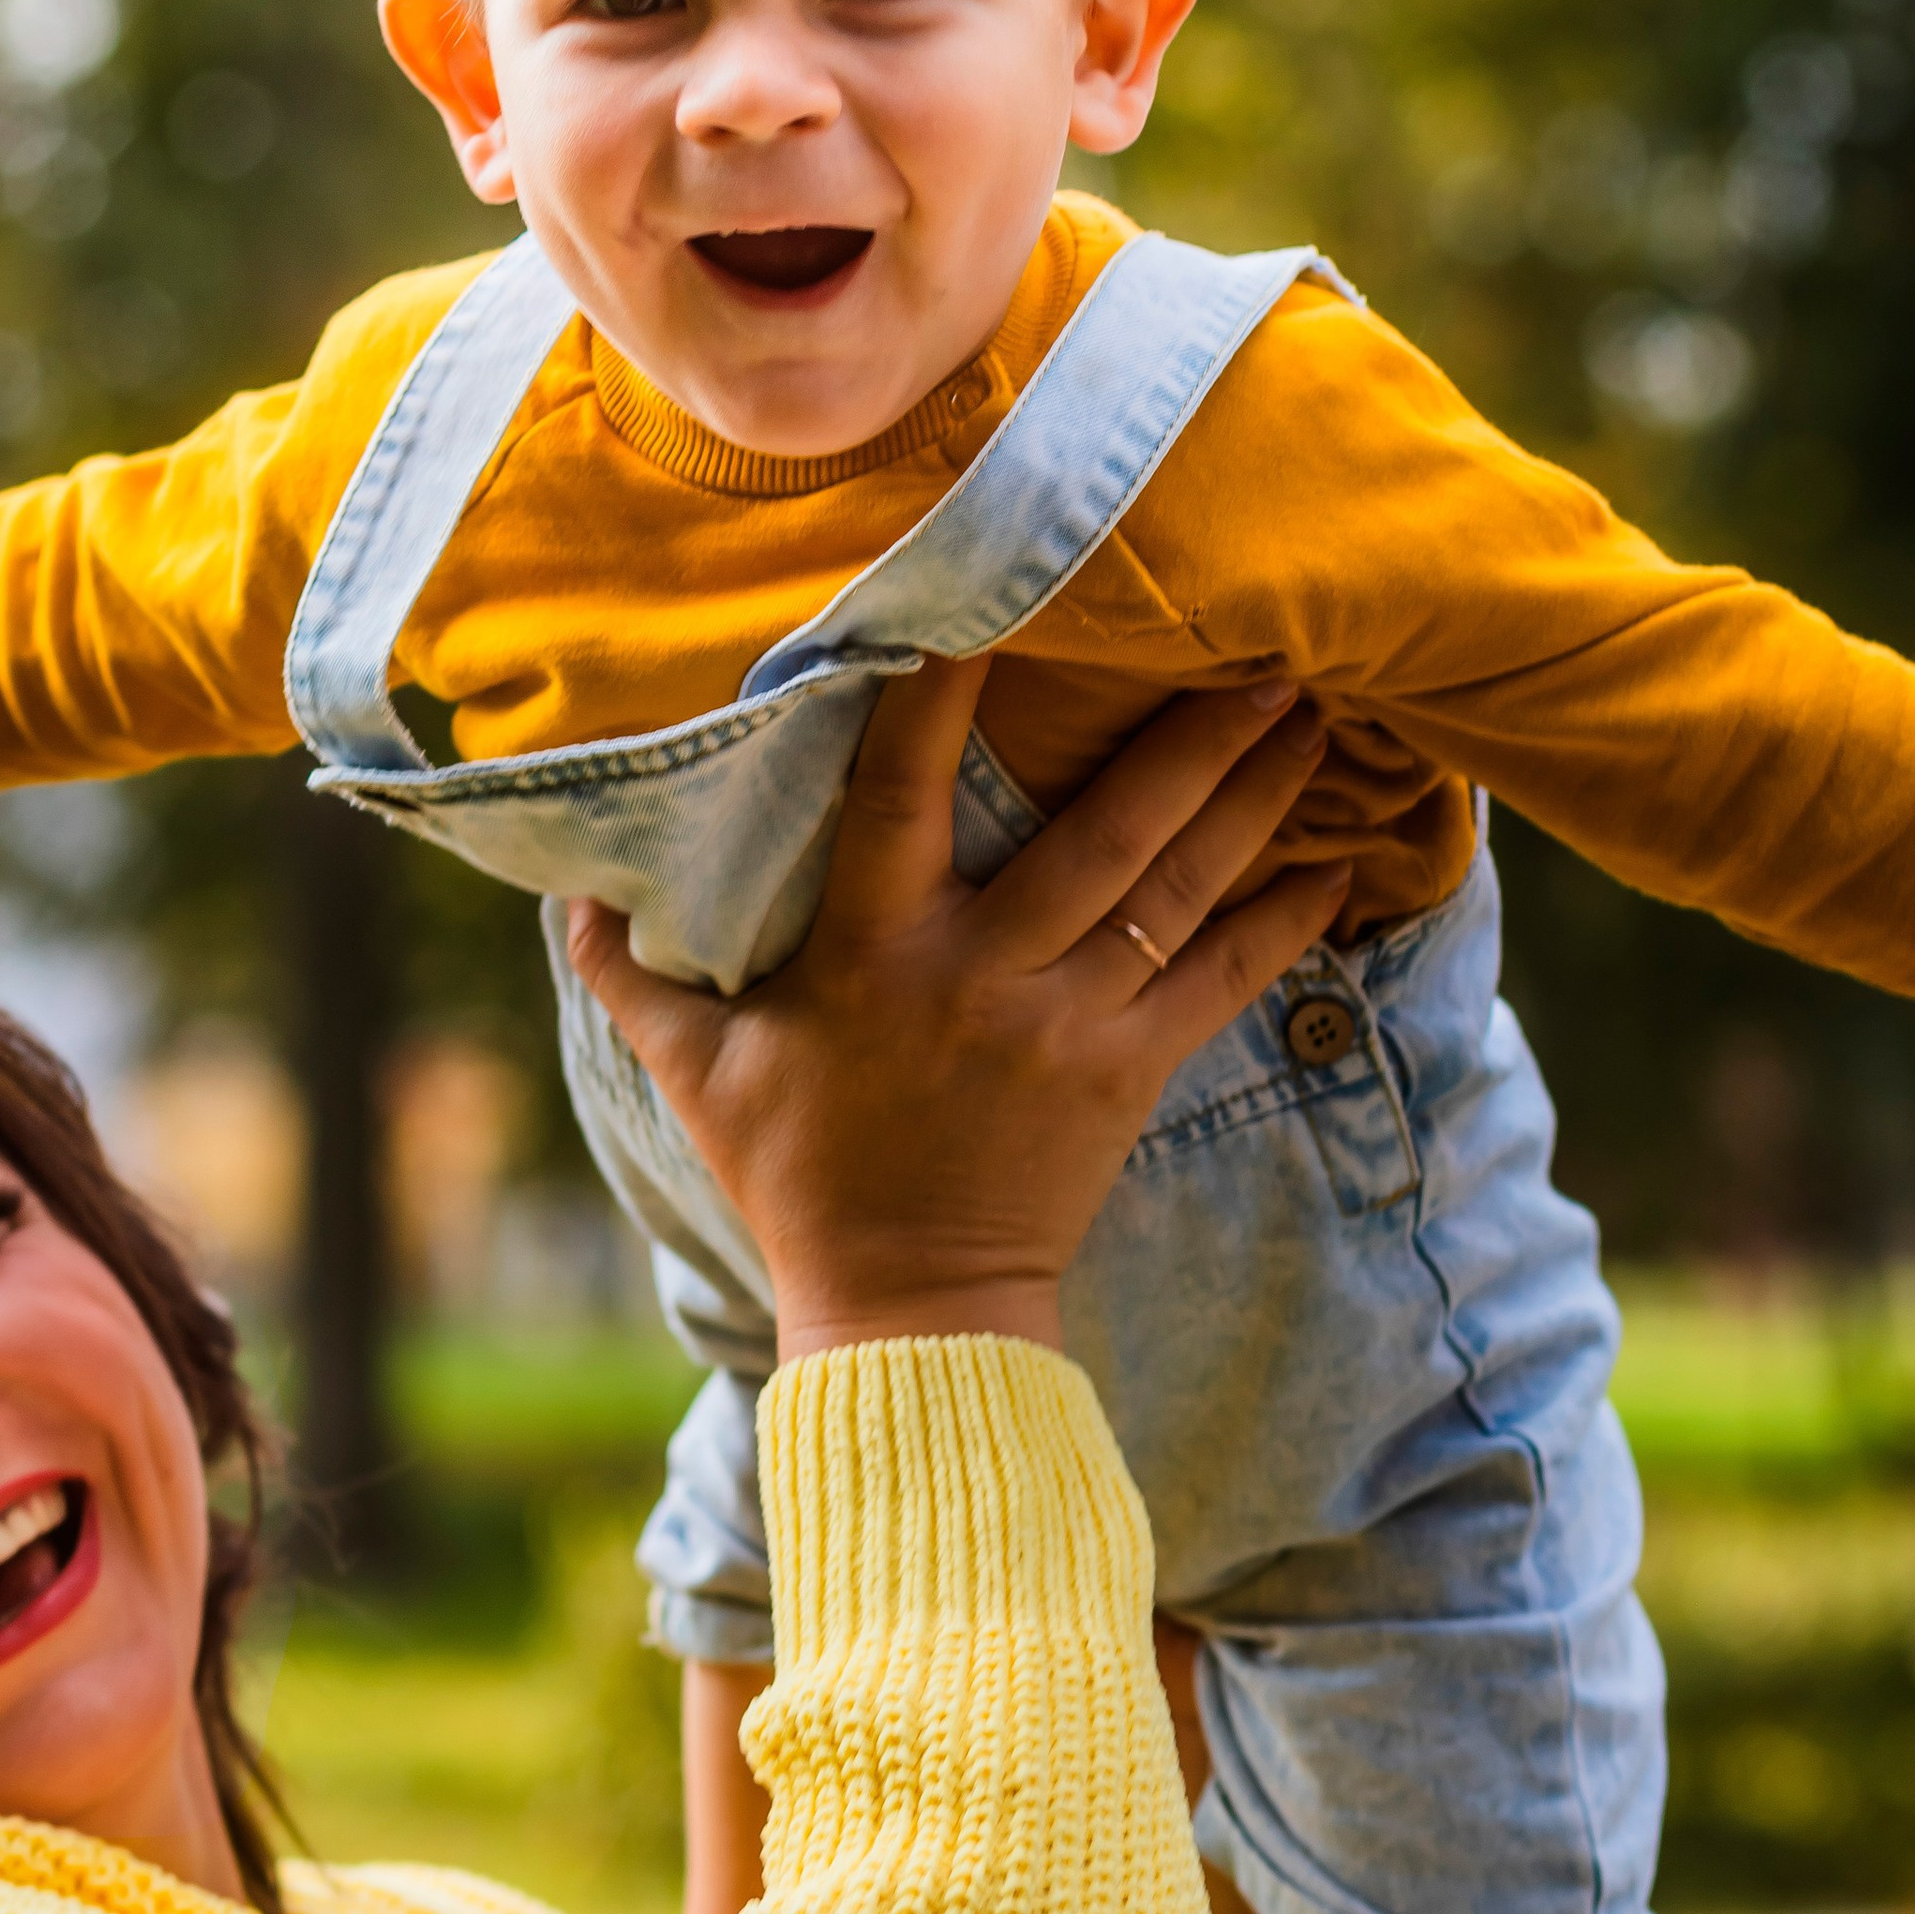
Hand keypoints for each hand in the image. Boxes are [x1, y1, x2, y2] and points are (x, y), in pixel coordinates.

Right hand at [566, 661, 1348, 1359]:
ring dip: (1256, 796)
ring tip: (1315, 710)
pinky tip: (1347, 857)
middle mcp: (983, 974)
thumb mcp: (693, 1073)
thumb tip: (566, 883)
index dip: (940, 693)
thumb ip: (629, 972)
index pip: (900, 793)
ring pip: (1180, 889)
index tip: (990, 602)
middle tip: (1260, 644)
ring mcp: (1070, 1025)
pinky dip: (1289, 917)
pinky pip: (1224, 979)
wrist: (908, 1311)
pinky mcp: (1132, 1073)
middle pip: (1103, 832)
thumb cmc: (796, 1176)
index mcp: (871, 954)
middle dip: (1188, 735)